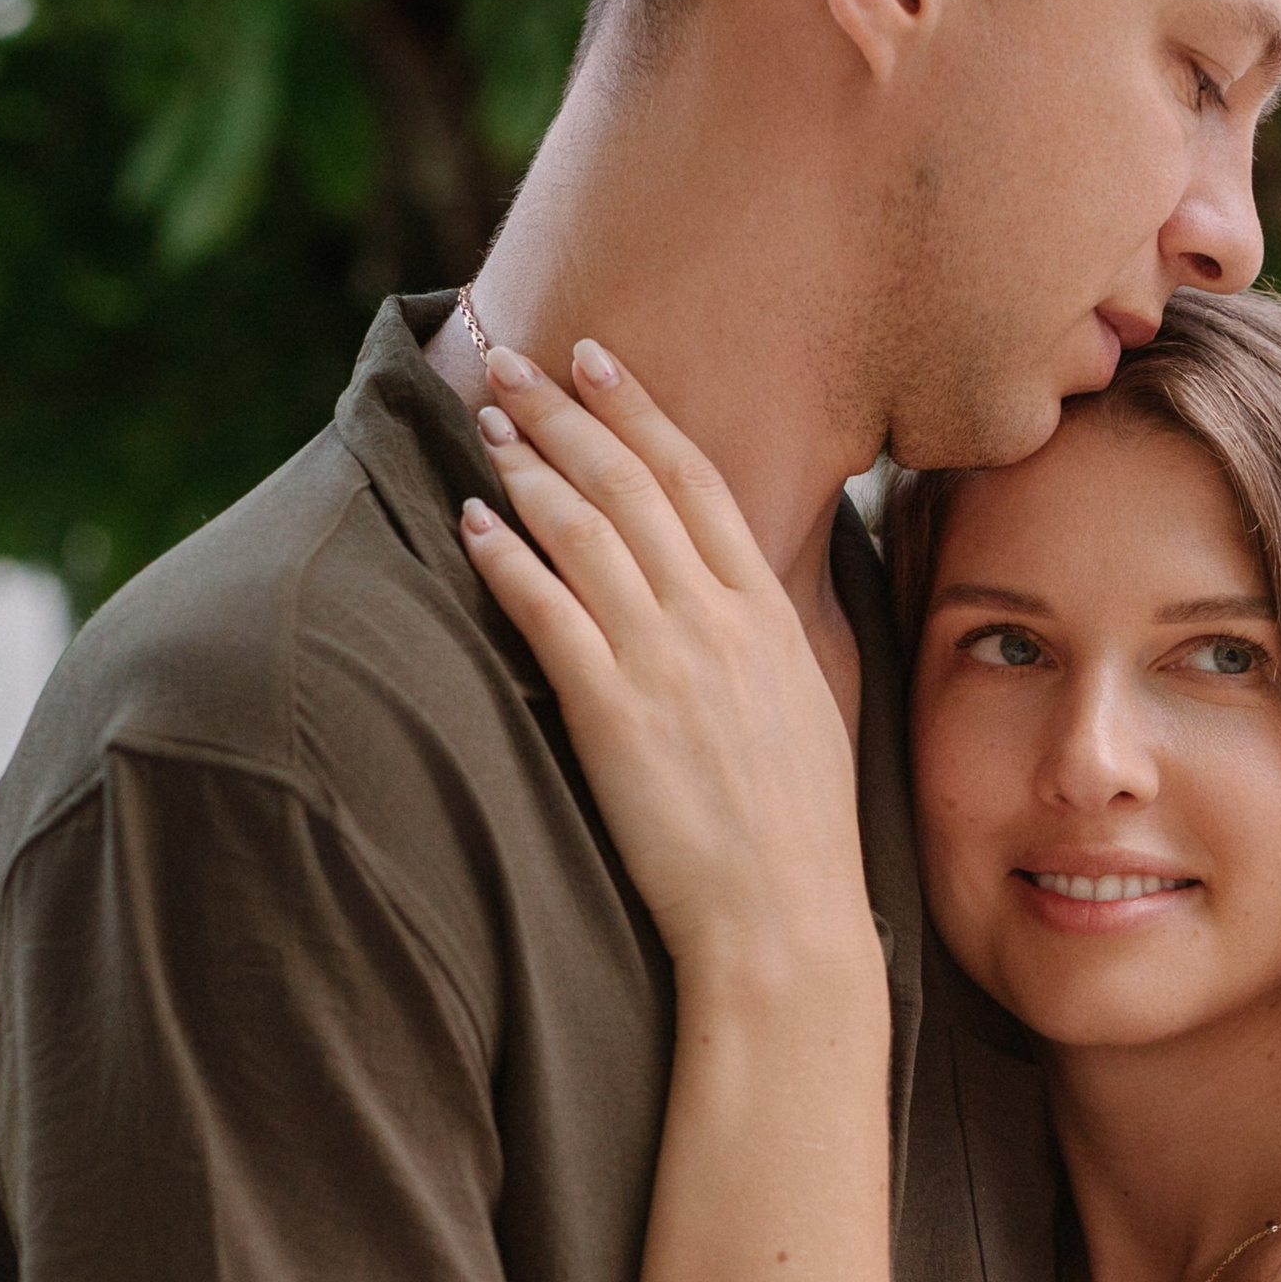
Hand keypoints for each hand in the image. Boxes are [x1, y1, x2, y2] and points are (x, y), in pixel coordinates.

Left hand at [459, 343, 876, 983]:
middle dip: (565, 412)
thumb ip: (772, 646)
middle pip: (630, 484)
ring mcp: (665, 662)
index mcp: (769, 615)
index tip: (597, 361)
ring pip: (585, 532)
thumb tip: (748, 608)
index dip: (639, 411)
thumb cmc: (799, 838)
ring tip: (483, 423)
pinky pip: (547, 612)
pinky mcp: (612, 712)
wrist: (784, 919)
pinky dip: (506, 559)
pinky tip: (470, 523)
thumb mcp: (810, 713)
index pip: (696, 481)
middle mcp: (717, 621)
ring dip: (527, 466)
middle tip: (512, 362)